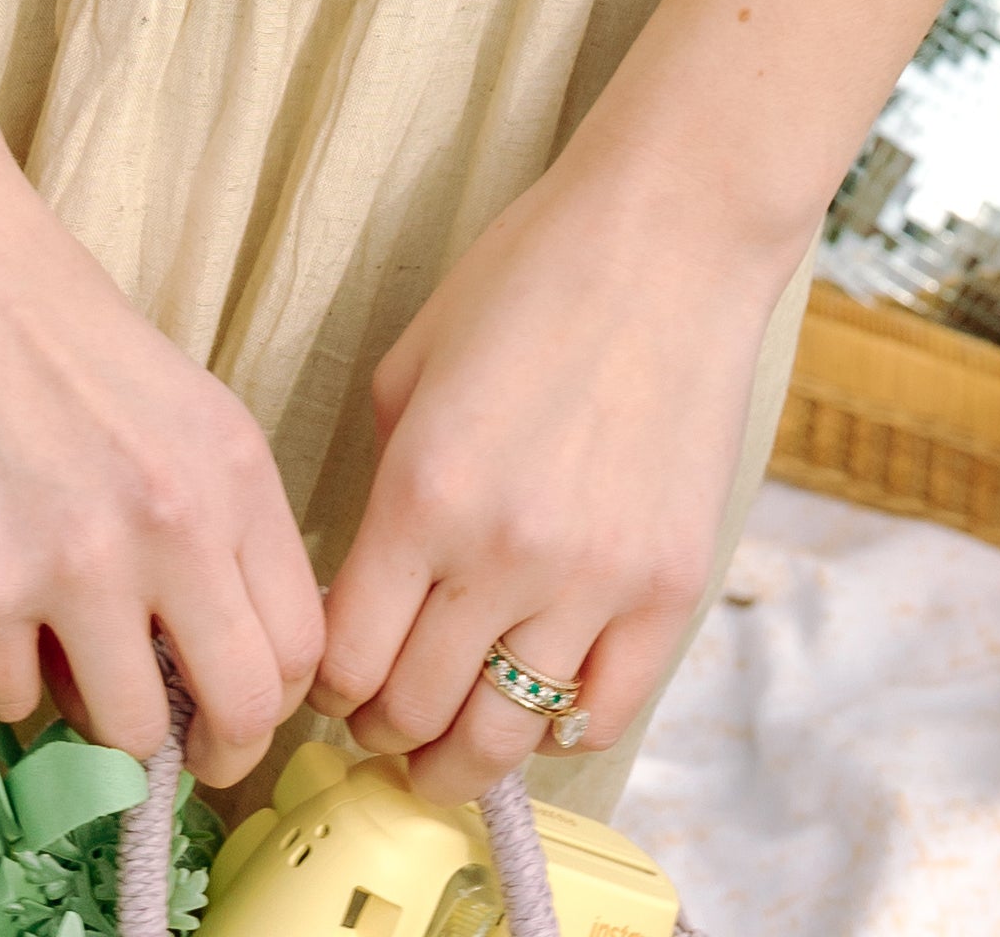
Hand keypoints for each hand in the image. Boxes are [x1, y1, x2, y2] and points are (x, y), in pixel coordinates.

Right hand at [0, 155, 325, 792]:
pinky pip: (14, 703)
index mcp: (233, 470)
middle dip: (206, 752)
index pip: (302, 646)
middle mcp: (175, 523)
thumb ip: (206, 520)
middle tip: (163, 745)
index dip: (267, 703)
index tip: (224, 712)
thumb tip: (206, 660)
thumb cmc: (41, 317)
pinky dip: (3, 675)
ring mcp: (76, 562)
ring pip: (126, 735)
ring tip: (57, 653)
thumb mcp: (170, 408)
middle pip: (241, 712)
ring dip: (93, 717)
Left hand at [311, 155, 792, 793]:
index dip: (329, 690)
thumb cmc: (530, 278)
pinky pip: (603, 714)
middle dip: (386, 731)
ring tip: (446, 749)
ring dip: (461, 759)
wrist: (667, 240)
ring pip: (504, 737)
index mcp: (422, 492)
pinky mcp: (670, 590)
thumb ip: (381, 480)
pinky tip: (536, 711)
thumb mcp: (412, 364)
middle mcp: (502, 554)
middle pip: (416, 712)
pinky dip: (558, 731)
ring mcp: (595, 581)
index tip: (334, 686)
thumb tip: (364, 581)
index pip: (347, 660)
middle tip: (383, 723)